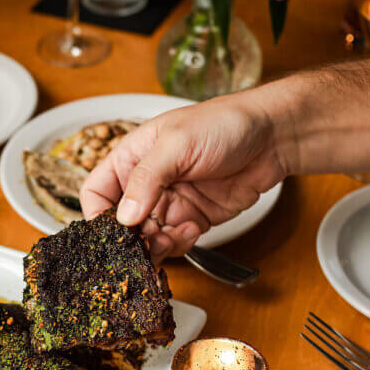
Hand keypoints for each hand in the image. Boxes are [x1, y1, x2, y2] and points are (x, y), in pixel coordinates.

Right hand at [79, 95, 287, 259]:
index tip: (110, 231)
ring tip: (173, 236)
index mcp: (132, 157)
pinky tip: (195, 228)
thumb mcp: (178, 143)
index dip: (97, 214)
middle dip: (131, 238)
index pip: (96, 191)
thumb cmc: (224, 123)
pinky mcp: (192, 218)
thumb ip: (147, 178)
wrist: (273, 136)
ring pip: (146, 239)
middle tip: (147, 242)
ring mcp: (170, 203)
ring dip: (156, 245)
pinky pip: (174, 242)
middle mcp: (147, 183)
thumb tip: (124, 216)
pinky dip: (180, 243)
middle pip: (121, 224)